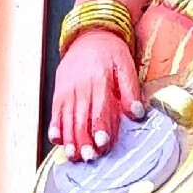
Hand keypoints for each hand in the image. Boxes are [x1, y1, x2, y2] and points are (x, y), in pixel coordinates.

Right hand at [48, 30, 145, 161]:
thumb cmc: (110, 52)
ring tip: (73, 155)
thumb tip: (137, 113)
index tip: (103, 143)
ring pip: (66, 118)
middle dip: (84, 139)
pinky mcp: (59, 92)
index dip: (100, 127)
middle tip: (89, 157)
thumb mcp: (126, 66)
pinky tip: (56, 140)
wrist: (89, 34)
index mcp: (99, 80)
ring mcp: (67, 90)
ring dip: (69, 138)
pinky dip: (55, 126)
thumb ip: (130, 91)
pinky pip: (55, 112)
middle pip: (81, 117)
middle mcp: (80, 87)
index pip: (99, 108)